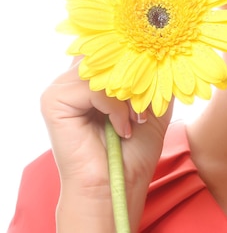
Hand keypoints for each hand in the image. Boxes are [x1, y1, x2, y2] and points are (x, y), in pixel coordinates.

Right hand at [40, 58, 172, 231]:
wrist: (117, 185)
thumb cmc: (134, 151)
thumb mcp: (155, 106)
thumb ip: (157, 78)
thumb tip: (166, 51)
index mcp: (95, 79)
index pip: (114, 50)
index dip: (137, 58)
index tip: (158, 71)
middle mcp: (75, 80)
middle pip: (108, 56)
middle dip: (137, 77)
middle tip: (147, 106)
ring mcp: (61, 90)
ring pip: (103, 71)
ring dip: (128, 95)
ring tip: (137, 120)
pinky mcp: (54, 102)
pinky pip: (92, 88)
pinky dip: (115, 108)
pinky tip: (123, 129)